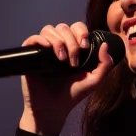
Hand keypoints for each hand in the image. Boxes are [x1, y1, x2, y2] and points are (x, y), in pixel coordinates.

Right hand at [19, 21, 115, 135]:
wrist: (53, 109)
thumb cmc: (72, 95)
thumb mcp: (94, 81)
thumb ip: (105, 65)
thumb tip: (104, 45)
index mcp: (73, 48)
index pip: (76, 27)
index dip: (81, 32)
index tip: (84, 47)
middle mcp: (58, 46)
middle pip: (63, 27)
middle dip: (71, 40)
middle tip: (73, 60)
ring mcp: (43, 50)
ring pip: (49, 30)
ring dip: (58, 41)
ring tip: (61, 59)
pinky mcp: (30, 55)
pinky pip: (33, 38)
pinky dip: (40, 40)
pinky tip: (48, 49)